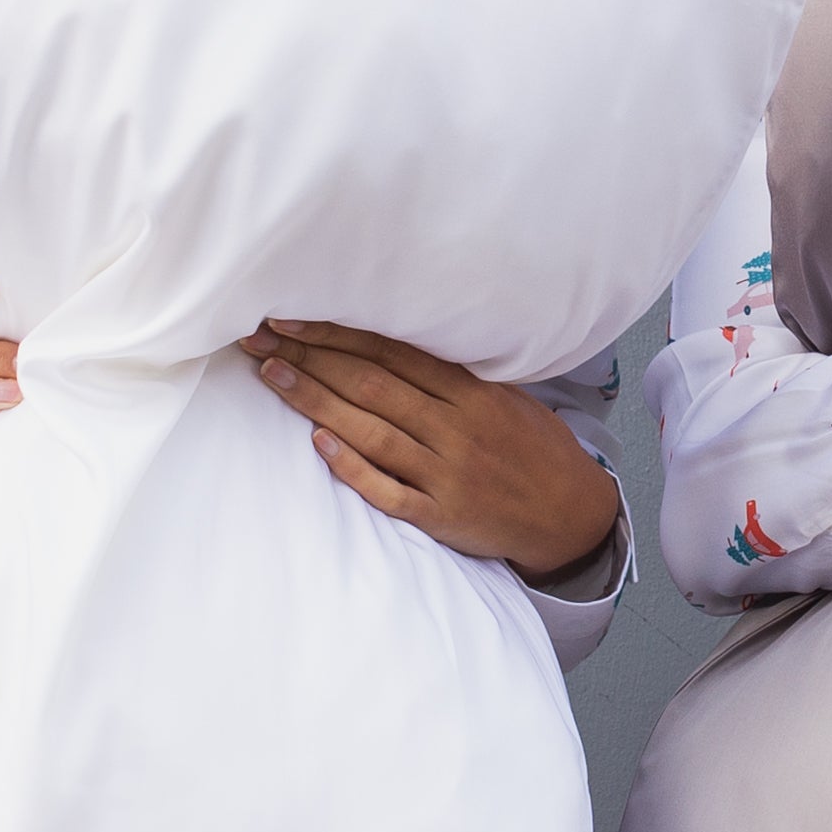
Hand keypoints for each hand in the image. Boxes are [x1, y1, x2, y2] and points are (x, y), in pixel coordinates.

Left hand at [250, 320, 622, 584]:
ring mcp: (447, 473)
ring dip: (315, 401)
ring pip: (371, 431)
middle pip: (371, 385)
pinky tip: (318, 442)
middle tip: (259, 337)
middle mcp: (457, 428)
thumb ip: (454, 374)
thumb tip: (392, 341)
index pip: (392, 352)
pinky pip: (388, 490)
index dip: (337, 332)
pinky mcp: (440, 515)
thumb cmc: (534, 449)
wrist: (571, 516)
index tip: (291, 315)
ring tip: (271, 375)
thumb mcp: (507, 398)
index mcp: (473, 392)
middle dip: (309, 357)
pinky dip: (352, 466)